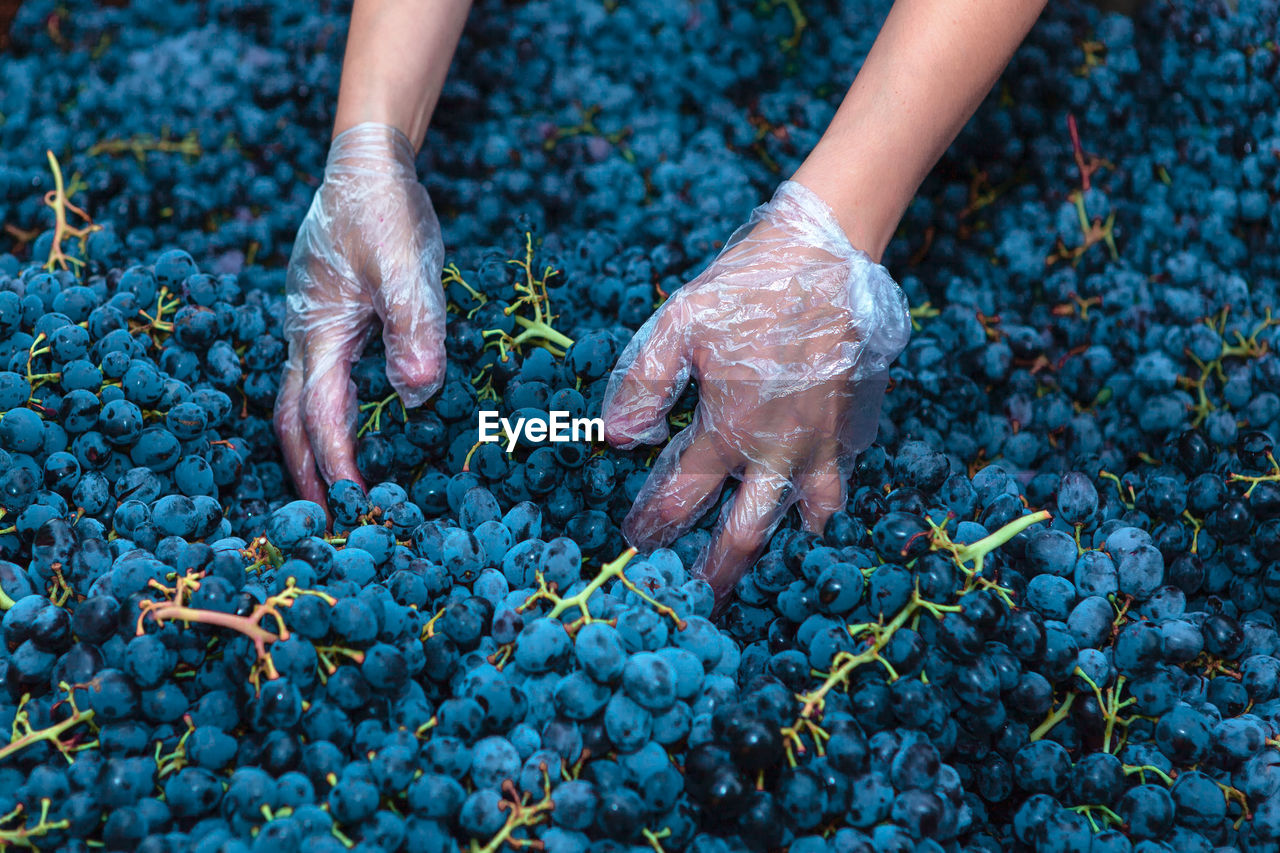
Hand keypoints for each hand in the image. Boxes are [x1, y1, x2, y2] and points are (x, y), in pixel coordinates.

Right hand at [275, 122, 445, 505]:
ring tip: (330, 490)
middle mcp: (304, 336)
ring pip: (297, 402)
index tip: (355, 504)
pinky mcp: (327, 319)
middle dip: (306, 473)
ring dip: (310, 448)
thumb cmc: (384, 211)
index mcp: (317, 331)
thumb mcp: (408, 266)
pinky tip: (348, 429)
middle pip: (291, 420)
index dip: (337, 463)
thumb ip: (415, 328)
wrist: (365, 165)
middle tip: (325, 522)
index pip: (321, 414)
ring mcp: (310, 328)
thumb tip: (417, 394)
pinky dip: (325, 416)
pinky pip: (316, 379)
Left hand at [603, 180, 910, 602]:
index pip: (680, 500)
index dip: (653, 526)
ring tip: (769, 571)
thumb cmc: (748, 289)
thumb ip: (642, 382)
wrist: (829, 256)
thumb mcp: (679, 323)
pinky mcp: (854, 429)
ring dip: (783, 549)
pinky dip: (824, 505)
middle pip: (745, 536)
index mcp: (729, 430)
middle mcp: (778, 451)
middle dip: (717, 575)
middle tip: (697, 604)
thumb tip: (617, 438)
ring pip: (808, 518)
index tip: (635, 546)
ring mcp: (823, 445)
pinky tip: (811, 507)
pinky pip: (841, 483)